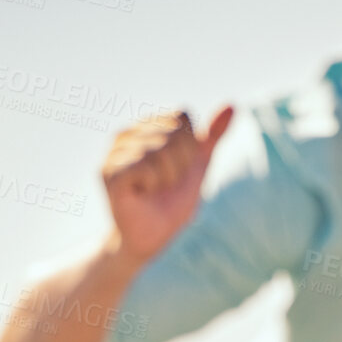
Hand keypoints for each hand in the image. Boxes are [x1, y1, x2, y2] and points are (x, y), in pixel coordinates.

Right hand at [102, 105, 233, 263]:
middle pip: (171, 131)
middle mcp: (127, 133)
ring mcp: (115, 151)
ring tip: (155, 189)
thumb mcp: (198, 165)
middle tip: (166, 183)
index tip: (180, 169)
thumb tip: (232, 104)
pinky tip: (143, 193)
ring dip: (167, 176)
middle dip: (180, 163)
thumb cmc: (172, 201)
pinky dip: (153, 183)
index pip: (181, 116)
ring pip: (158, 149)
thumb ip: (213, 136)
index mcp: (147, 126)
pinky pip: (143, 164)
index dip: (190, 146)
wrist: (154, 237)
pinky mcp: (109, 171)